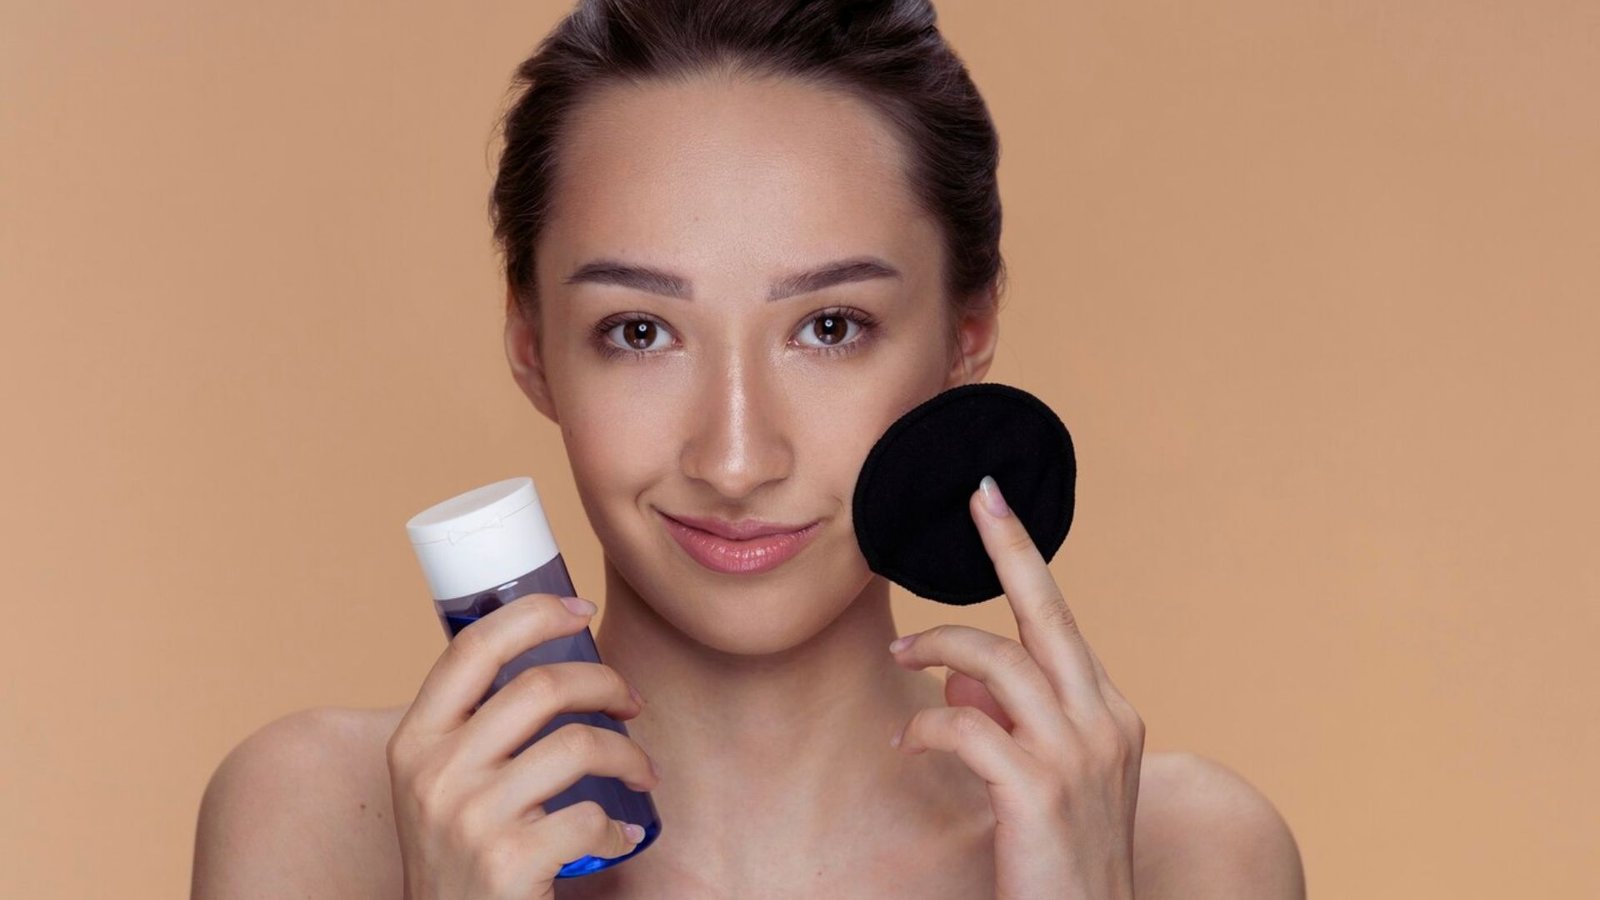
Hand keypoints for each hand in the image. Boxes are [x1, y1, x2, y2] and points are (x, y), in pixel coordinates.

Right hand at [385, 592, 660, 899]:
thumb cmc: (460, 857)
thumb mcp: (439, 785)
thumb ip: (472, 729)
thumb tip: (548, 658)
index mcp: (415, 742)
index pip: (472, 649)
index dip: (533, 614)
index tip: (582, 610)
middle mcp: (435, 773)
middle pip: (540, 686)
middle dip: (606, 683)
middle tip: (632, 703)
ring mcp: (471, 818)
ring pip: (579, 744)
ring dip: (629, 754)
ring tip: (641, 773)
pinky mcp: (509, 862)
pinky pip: (592, 817)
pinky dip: (618, 828)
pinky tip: (618, 837)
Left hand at [889, 476, 1144, 899]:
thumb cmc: (1058, 863)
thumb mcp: (1042, 784)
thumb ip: (1011, 724)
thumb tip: (963, 680)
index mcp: (1109, 716)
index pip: (1061, 623)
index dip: (1025, 560)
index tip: (994, 503)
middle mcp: (1104, 724)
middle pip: (1048, 614)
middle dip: (1010, 549)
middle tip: (975, 500)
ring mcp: (1077, 757)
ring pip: (996, 664)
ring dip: (938, 650)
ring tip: (901, 656)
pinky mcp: (1039, 791)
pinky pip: (967, 725)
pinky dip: (929, 724)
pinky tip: (908, 740)